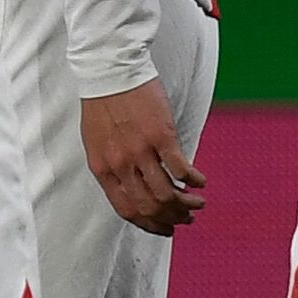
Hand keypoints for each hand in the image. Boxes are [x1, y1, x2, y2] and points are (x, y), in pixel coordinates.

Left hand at [80, 78, 205, 232]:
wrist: (110, 69)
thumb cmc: (102, 103)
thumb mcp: (96, 141)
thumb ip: (111, 166)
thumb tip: (129, 186)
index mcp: (103, 168)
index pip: (127, 209)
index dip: (149, 224)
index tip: (165, 228)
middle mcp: (121, 164)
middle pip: (149, 206)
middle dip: (170, 218)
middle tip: (185, 218)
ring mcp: (141, 151)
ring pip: (167, 193)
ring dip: (186, 203)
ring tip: (197, 203)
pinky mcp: (161, 135)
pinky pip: (181, 168)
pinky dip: (193, 180)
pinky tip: (201, 181)